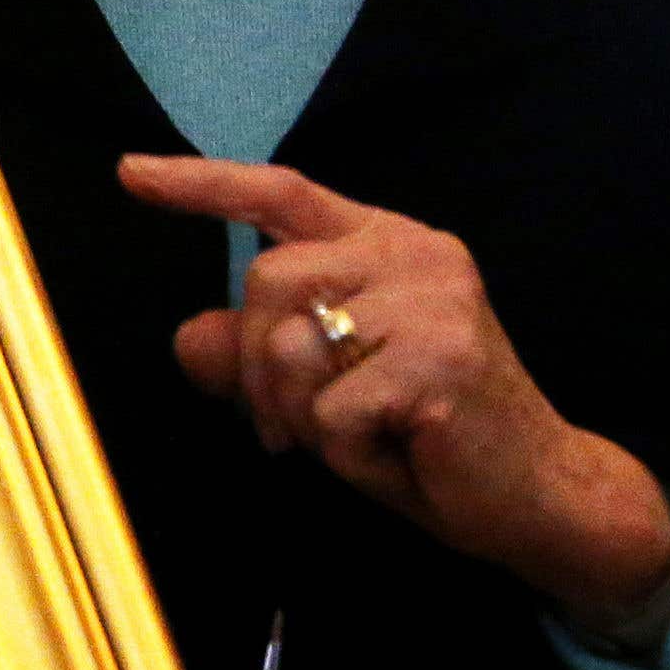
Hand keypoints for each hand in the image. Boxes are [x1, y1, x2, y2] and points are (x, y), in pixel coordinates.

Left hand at [117, 154, 669, 636]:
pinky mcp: (439, 359)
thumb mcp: (325, 391)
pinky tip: (397, 453)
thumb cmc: (427, 437)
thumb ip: (257, 356)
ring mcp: (434, 301)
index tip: (130, 173)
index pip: (281, 194)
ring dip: (299, 415)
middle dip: (255, 368)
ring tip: (359, 437)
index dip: (202, 185)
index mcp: (387, 246)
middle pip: (265, 281)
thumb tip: (188, 335)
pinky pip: (327, 410)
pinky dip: (343, 452)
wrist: (539, 496)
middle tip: (294, 428)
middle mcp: (415, 254)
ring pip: (289, 344)